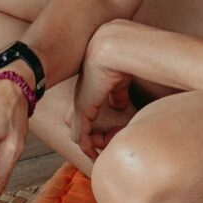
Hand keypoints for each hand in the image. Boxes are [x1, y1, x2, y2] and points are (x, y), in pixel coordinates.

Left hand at [71, 29, 135, 159]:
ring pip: (80, 134)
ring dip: (93, 145)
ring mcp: (80, 103)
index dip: (96, 128)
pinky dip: (87, 147)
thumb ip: (117, 93)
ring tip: (105, 149)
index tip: (111, 135)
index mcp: (89, 88)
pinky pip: (80, 135)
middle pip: (81, 125)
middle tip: (109, 144)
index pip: (86, 113)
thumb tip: (119, 104)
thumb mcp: (120, 80)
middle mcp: (81, 96)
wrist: (114, 49)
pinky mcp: (82, 109)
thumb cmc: (122, 58)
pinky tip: (94, 153)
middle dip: (94, 139)